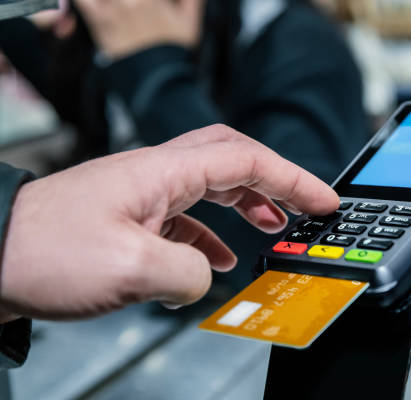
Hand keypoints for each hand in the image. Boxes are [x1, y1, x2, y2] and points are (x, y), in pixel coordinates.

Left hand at [0, 124, 338, 320]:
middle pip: (232, 162)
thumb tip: (206, 276)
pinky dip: (212, 235)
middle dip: (274, 182)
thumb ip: (188, 271)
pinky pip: (185, 218)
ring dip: (247, 207)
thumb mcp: (131, 268)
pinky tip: (218, 261)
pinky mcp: (130, 218)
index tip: (322, 199)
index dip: (293, 179)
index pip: (246, 162)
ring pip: (211, 189)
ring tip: (271, 231)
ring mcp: (142, 195)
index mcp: (163, 172)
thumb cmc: (44, 251)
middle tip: (302, 206)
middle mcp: (156, 175)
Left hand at [73, 0, 203, 58]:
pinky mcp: (100, 21)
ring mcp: (116, 8)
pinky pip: (82, 1)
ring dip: (104, 0)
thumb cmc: (173, 51)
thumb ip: (192, 1)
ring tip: (111, 6)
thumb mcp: (189, 24)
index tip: (145, 1)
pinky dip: (75, 1)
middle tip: (126, 4)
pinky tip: (73, 6)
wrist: (156, 78)